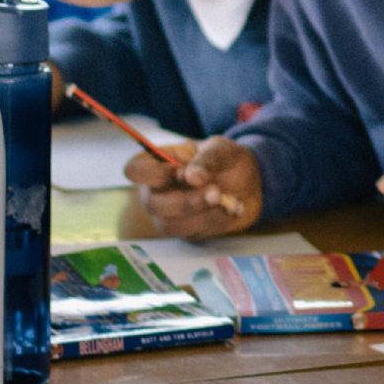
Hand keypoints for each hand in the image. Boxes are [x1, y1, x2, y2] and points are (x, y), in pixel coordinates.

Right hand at [127, 138, 262, 239]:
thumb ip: (207, 159)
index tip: (183, 171)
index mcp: (157, 164)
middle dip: (186, 201)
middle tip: (215, 192)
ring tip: (228, 200)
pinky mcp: (186, 232)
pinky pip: (193, 234)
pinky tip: (232, 208)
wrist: (250, 183)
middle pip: (152, 204)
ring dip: (202, 215)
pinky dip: (216, 222)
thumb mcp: (221, 149)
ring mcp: (168, 215)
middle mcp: (155, 191)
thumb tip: (191, 177)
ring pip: (170, 226)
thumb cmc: (226, 160)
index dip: (154, 174)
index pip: (134, 171)